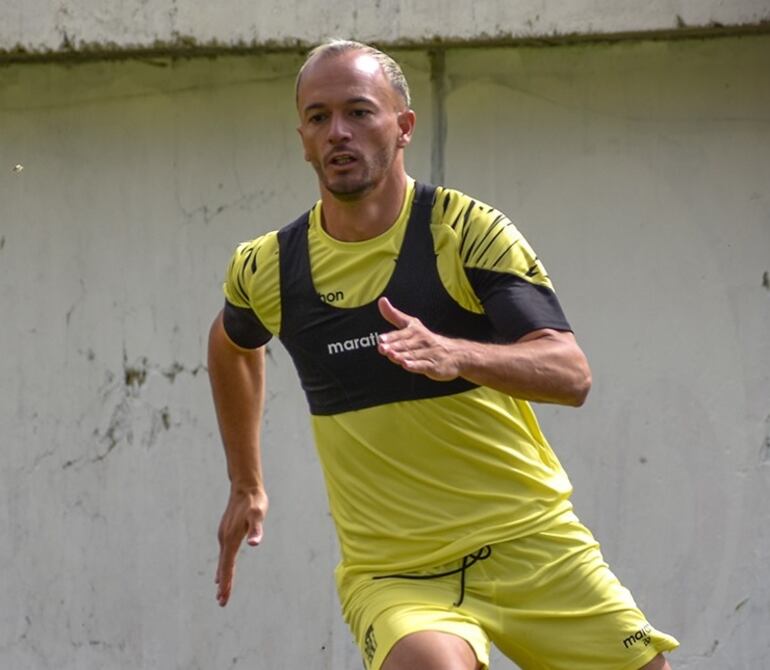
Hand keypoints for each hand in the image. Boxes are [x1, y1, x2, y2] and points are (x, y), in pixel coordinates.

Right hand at [215, 487, 268, 606]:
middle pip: (223, 566)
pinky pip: (224, 554)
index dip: (226, 582)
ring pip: (222, 561)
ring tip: (221, 591)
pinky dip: (222, 566)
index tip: (223, 597)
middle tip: (222, 602)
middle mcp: (224, 539)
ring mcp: (224, 536)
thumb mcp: (258, 514)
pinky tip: (221, 572)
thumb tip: (254, 543)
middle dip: (223, 585)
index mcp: (231, 538)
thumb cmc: (254, 501)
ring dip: (222, 577)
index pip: (228, 565)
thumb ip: (256, 529)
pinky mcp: (226, 532)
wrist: (245, 487)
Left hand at [377, 297, 462, 380]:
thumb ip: (394, 315)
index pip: (401, 334)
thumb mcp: (411, 325)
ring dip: (402, 355)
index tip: (381, 339)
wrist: (455, 353)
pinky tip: (406, 365)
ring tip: (391, 356)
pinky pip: (423, 365)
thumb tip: (382, 300)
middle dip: (394, 346)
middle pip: (406, 344)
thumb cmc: (427, 340)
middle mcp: (421, 341)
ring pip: (413, 355)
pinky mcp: (433, 365)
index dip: (391, 337)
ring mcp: (428, 353)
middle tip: (382, 348)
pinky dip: (415, 365)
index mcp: (415, 331)